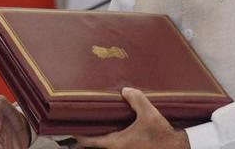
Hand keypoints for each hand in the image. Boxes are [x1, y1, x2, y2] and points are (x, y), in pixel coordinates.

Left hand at [75, 88, 189, 148]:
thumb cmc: (163, 138)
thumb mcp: (150, 114)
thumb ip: (136, 100)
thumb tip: (125, 90)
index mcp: (116, 144)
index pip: (89, 141)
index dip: (78, 134)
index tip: (71, 126)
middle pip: (97, 145)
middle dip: (89, 134)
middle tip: (84, 121)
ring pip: (107, 145)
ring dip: (103, 135)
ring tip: (101, 121)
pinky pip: (118, 144)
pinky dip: (114, 136)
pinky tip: (120, 125)